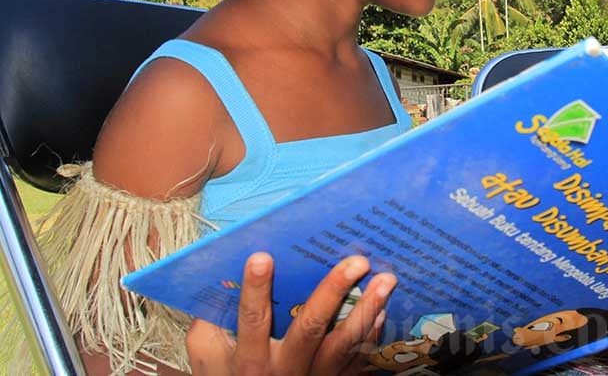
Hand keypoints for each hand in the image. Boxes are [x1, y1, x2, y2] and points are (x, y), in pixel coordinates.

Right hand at [186, 252, 396, 374]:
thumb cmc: (227, 375)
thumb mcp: (208, 355)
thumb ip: (209, 321)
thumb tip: (219, 277)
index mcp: (250, 360)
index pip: (253, 320)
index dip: (255, 290)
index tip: (262, 256)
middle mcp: (283, 370)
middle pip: (309, 329)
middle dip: (333, 291)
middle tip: (355, 261)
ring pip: (343, 345)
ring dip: (366, 309)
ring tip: (385, 280)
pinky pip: (357, 359)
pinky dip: (371, 333)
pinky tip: (382, 309)